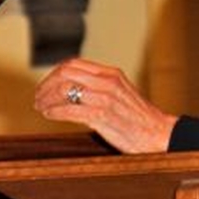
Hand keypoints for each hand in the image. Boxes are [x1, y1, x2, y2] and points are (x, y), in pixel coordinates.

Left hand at [34, 57, 177, 153]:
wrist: (160, 134)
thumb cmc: (141, 119)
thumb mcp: (122, 93)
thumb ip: (102, 87)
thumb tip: (77, 90)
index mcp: (112, 74)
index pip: (74, 64)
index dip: (55, 73)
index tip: (47, 84)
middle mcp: (107, 82)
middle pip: (65, 74)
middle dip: (46, 85)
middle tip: (39, 96)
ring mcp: (104, 98)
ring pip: (64, 90)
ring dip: (47, 99)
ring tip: (42, 107)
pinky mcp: (101, 116)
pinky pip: (69, 110)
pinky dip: (54, 112)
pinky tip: (50, 115)